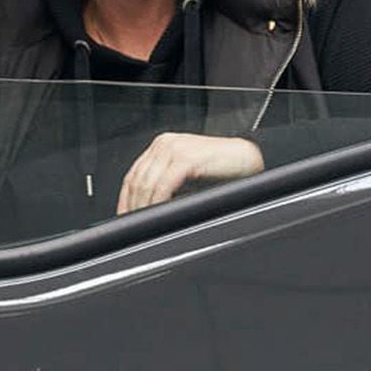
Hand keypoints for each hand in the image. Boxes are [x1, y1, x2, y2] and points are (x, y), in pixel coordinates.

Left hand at [117, 133, 264, 213]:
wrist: (246, 158)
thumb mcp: (187, 177)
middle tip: (131, 226)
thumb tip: (149, 210)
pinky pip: (164, 184)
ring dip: (143, 206)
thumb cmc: (222, 169)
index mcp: (162, 146)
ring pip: (148, 182)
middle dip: (132, 206)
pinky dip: (158, 201)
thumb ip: (168, 186)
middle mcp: (164, 144)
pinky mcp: (186, 157)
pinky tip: (159, 213)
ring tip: (143, 224)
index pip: (134, 174)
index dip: (126, 198)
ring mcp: (174, 148)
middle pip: (137, 180)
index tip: (124, 217)